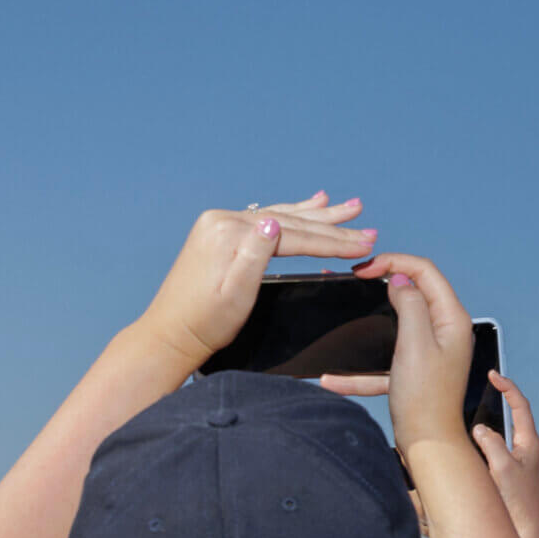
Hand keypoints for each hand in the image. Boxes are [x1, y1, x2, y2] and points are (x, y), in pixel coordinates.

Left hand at [138, 192, 376, 365]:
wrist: (171, 334)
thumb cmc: (205, 321)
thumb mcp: (236, 293)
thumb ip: (255, 255)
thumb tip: (273, 221)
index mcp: (229, 233)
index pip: (293, 234)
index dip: (332, 242)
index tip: (365, 245)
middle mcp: (224, 221)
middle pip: (291, 222)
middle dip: (333, 227)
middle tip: (367, 228)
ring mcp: (221, 224)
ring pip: (282, 216)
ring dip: (318, 215)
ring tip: (350, 208)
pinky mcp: (221, 232)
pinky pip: (265, 218)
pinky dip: (292, 213)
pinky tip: (312, 203)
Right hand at [356, 254, 473, 452]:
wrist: (428, 444)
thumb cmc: (426, 397)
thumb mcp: (415, 342)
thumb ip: (410, 304)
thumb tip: (401, 277)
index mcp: (451, 319)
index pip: (426, 272)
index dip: (395, 261)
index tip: (363, 269)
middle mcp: (445, 331)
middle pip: (414, 291)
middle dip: (384, 279)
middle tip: (355, 278)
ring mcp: (431, 351)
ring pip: (397, 323)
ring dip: (370, 319)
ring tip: (344, 308)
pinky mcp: (415, 371)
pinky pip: (384, 362)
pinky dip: (361, 370)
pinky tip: (332, 380)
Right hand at [472, 372, 538, 537]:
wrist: (523, 534)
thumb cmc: (518, 503)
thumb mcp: (503, 469)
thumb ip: (492, 444)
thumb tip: (479, 428)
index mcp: (530, 444)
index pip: (521, 406)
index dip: (508, 387)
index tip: (493, 374)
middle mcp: (527, 450)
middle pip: (516, 415)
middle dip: (505, 397)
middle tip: (490, 383)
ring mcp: (518, 462)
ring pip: (504, 432)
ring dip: (495, 419)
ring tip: (479, 408)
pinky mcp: (508, 474)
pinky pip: (496, 449)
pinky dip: (485, 440)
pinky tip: (472, 441)